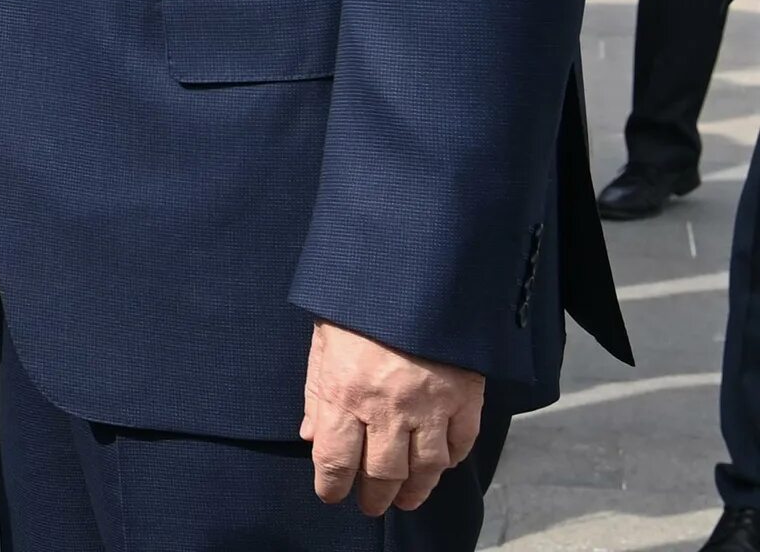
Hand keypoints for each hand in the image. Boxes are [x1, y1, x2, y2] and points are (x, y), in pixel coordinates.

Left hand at [300, 319, 482, 516]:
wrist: (413, 269)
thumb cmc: (358, 302)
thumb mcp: (322, 339)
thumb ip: (316, 391)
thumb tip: (310, 435)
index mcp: (344, 391)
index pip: (335, 459)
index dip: (332, 486)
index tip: (331, 496)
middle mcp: (386, 407)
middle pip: (381, 473)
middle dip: (374, 497)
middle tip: (371, 506)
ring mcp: (430, 405)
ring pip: (424, 468)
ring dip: (414, 491)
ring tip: (406, 500)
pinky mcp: (465, 397)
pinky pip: (461, 443)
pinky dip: (450, 460)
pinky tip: (439, 466)